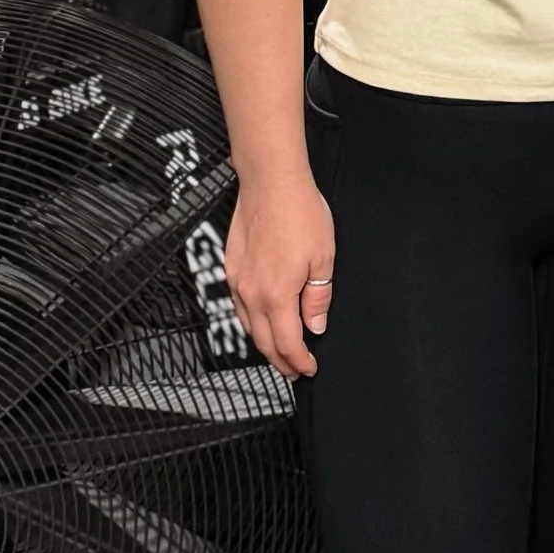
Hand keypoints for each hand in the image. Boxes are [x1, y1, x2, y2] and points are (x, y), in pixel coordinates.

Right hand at [225, 174, 336, 379]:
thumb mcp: (322, 257)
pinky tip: (261, 321)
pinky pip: (239, 307)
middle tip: (295, 370)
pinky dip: (252, 323)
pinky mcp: (231, 268)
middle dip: (281, 361)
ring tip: (280, 353)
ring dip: (265, 344)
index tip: (309, 369)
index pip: (287, 344)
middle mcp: (251, 294)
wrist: (271, 181)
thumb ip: (317, 298)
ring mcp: (237, 282)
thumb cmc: (300, 213)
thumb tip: (314, 327)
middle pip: (264, 342)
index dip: (299, 362)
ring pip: (249, 327)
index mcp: (277, 295)